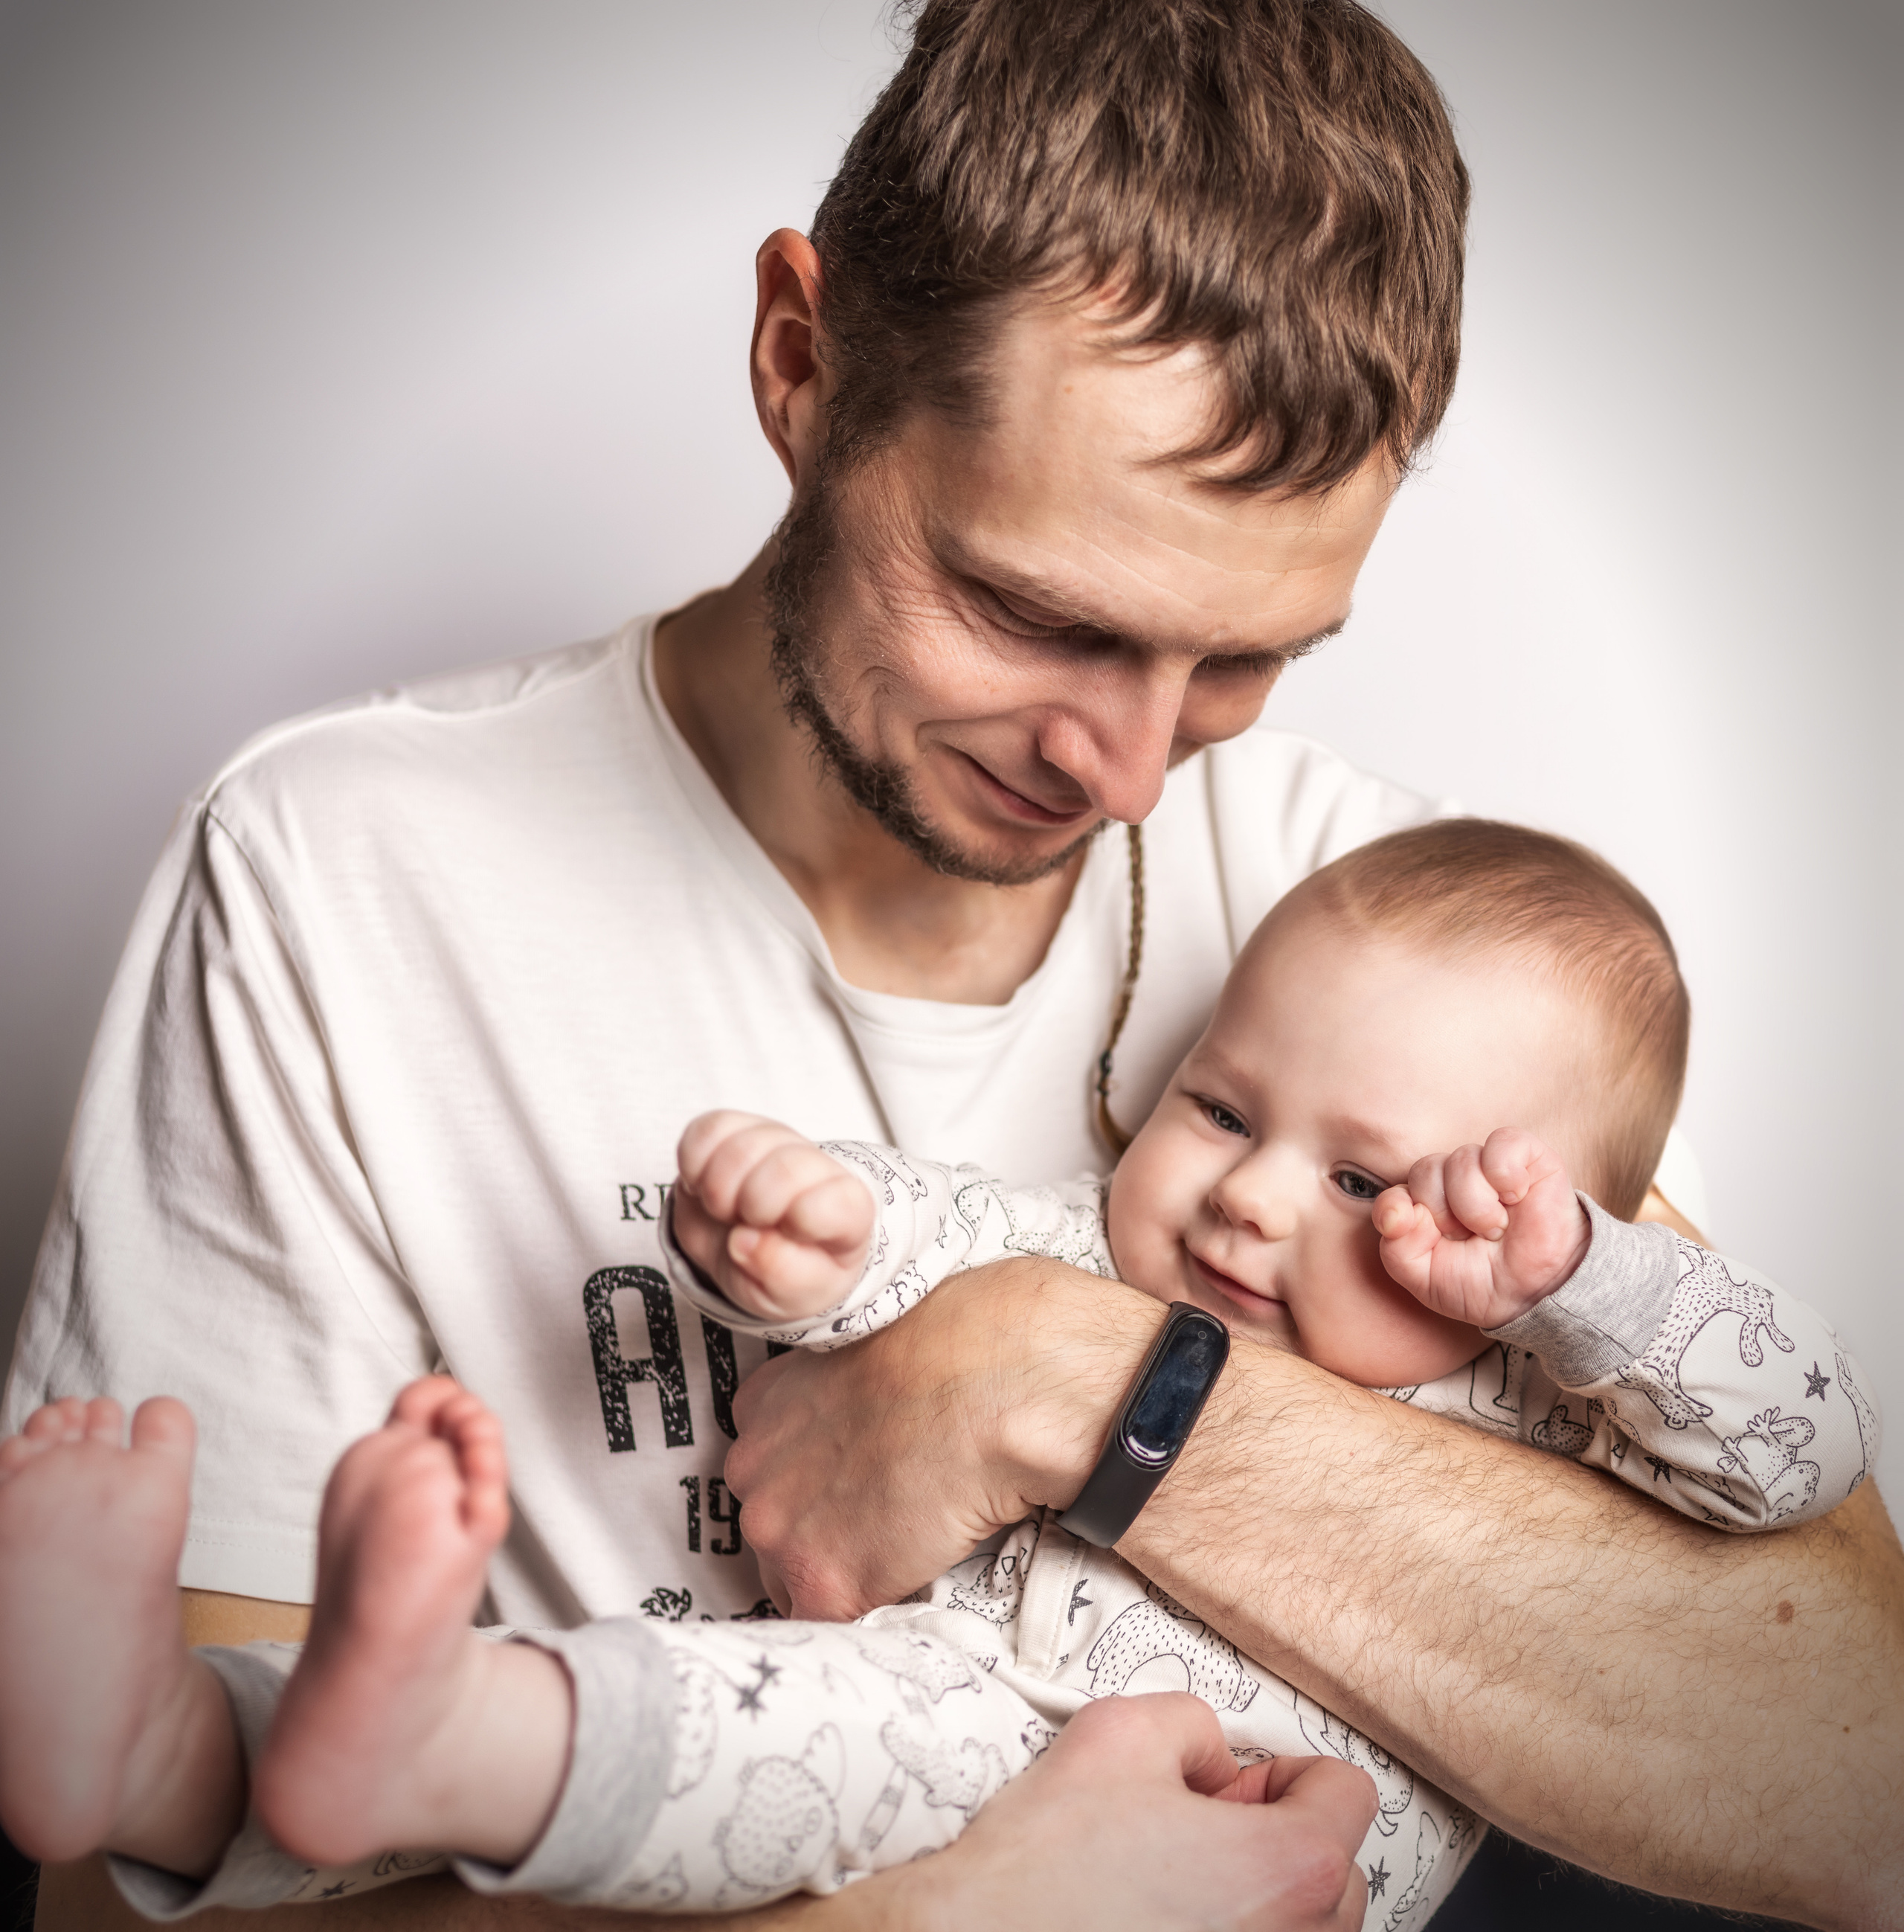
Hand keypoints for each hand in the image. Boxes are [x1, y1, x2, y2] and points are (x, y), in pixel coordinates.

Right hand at [672, 1112, 874, 1321]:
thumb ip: (781, 1276)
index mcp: (848, 1211)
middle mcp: (816, 1165)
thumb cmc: (784, 1271)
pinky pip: (706, 1132)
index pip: (836, 1203)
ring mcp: (775, 1139)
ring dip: (718, 1191)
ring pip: (741, 1146)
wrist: (750, 1248)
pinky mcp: (732, 1127)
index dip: (799, 1225)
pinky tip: (705, 1190)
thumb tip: (745, 1241)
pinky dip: (694, 1167)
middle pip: (785, 1167)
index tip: (781, 1240)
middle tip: (746, 1227)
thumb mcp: (793, 1296)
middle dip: (753, 1206)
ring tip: (726, 1212)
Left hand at [726, 1257, 1158, 1618]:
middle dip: (820, 1527)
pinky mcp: (823, 1584)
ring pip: (793, 1577)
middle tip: (886, 1514)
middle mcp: (752, 1467)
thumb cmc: (960, 1346)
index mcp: (762, 1401)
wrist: (992, 1387)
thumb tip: (882, 1411)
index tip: (853, 1481)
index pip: (771, 1463)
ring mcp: (780, 1530)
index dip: (816, 1479)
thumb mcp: (875, 1344)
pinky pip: (830, 1622)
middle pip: (774, 1521)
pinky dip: (870, 1610)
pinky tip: (911, 1577)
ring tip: (907, 1544)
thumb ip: (850, 1389)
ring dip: (842, 1573)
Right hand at [873, 1695, 1374, 1931]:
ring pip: (1306, 1929)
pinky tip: (1162, 1923)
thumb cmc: (1052, 1859)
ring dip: (1261, 1897)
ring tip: (1176, 1885)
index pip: (1347, 1792)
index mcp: (1293, 1868)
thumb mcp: (1122, 1730)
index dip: (1282, 1771)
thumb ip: (1196, 1723)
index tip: (1228, 1786)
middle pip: (1338, 1871)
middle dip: (1279, 1838)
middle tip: (1197, 1833)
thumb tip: (1217, 1764)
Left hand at [1372, 1126, 1590, 1328]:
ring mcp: (1488, 1165)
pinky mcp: (1526, 1155)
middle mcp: (1453, 1179)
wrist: (1539, 1294)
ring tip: (1497, 1228)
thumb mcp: (1426, 1280)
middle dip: (1444, 1213)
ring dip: (1477, 1205)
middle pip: (1425, 1171)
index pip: (1395, 1193)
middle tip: (1470, 1238)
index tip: (1426, 1236)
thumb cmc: (1483, 1285)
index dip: (1400, 1213)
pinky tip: (1516, 1198)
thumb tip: (1395, 1214)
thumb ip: (1396, 1250)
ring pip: (1461, 1159)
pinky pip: (1502, 1142)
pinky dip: (1505, 1175)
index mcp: (1425, 1205)